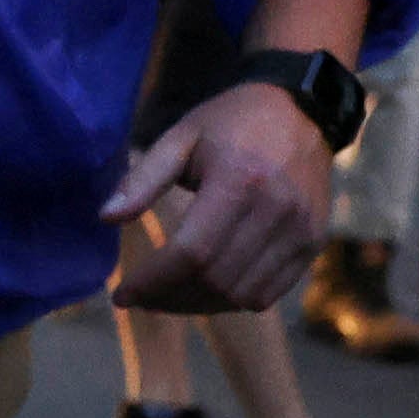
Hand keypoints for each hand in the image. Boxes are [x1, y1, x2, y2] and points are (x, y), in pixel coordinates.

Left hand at [105, 83, 331, 313]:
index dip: (152, 281)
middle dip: (169, 297)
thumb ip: (143, 178)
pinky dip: (230, 301)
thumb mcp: (181, 137)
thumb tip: (105, 219)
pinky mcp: (313, 245)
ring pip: (241, 296)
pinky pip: (267, 294)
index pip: (190, 253)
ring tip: (168, 295)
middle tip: (140, 297)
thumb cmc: (231, 123)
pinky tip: (204, 290)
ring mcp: (301, 231)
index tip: (122, 293)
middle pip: (215, 280)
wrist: (302, 112)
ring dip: (197, 305)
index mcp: (240, 180)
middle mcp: (277, 210)